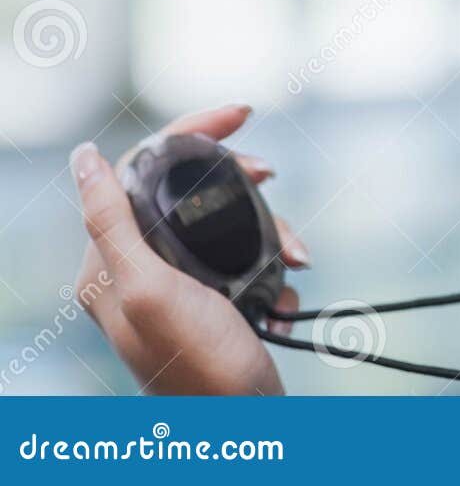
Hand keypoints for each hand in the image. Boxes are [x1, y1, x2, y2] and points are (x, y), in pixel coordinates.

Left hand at [71, 104, 310, 394]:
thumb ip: (110, 223)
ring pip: (226, 220)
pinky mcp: (214, 299)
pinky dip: (276, 264)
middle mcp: (139, 268)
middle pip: (191, 190)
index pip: (143, 170)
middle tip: (272, 174)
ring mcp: (178, 285)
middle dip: (240, 181)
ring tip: (296, 253)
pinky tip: (289, 285)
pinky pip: (248, 256)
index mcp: (110, 261)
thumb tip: (83, 157)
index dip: (192, 132)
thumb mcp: (148, 289)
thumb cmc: (198, 366)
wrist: (247, 425)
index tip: (243, 114)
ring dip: (270, 230)